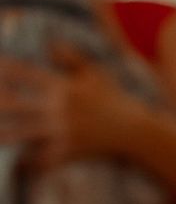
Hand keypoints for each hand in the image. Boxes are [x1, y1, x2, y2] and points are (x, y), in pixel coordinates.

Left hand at [0, 43, 137, 170]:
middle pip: (17, 104)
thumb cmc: (114, 99)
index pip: (26, 74)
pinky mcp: (68, 150)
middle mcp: (60, 108)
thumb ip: (71, 57)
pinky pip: (42, 157)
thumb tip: (49, 42)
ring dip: (5, 134)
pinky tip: (17, 161)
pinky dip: (28, 160)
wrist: (135, 131)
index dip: (5, 70)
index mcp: (64, 86)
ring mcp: (63, 130)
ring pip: (24, 132)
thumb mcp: (95, 73)